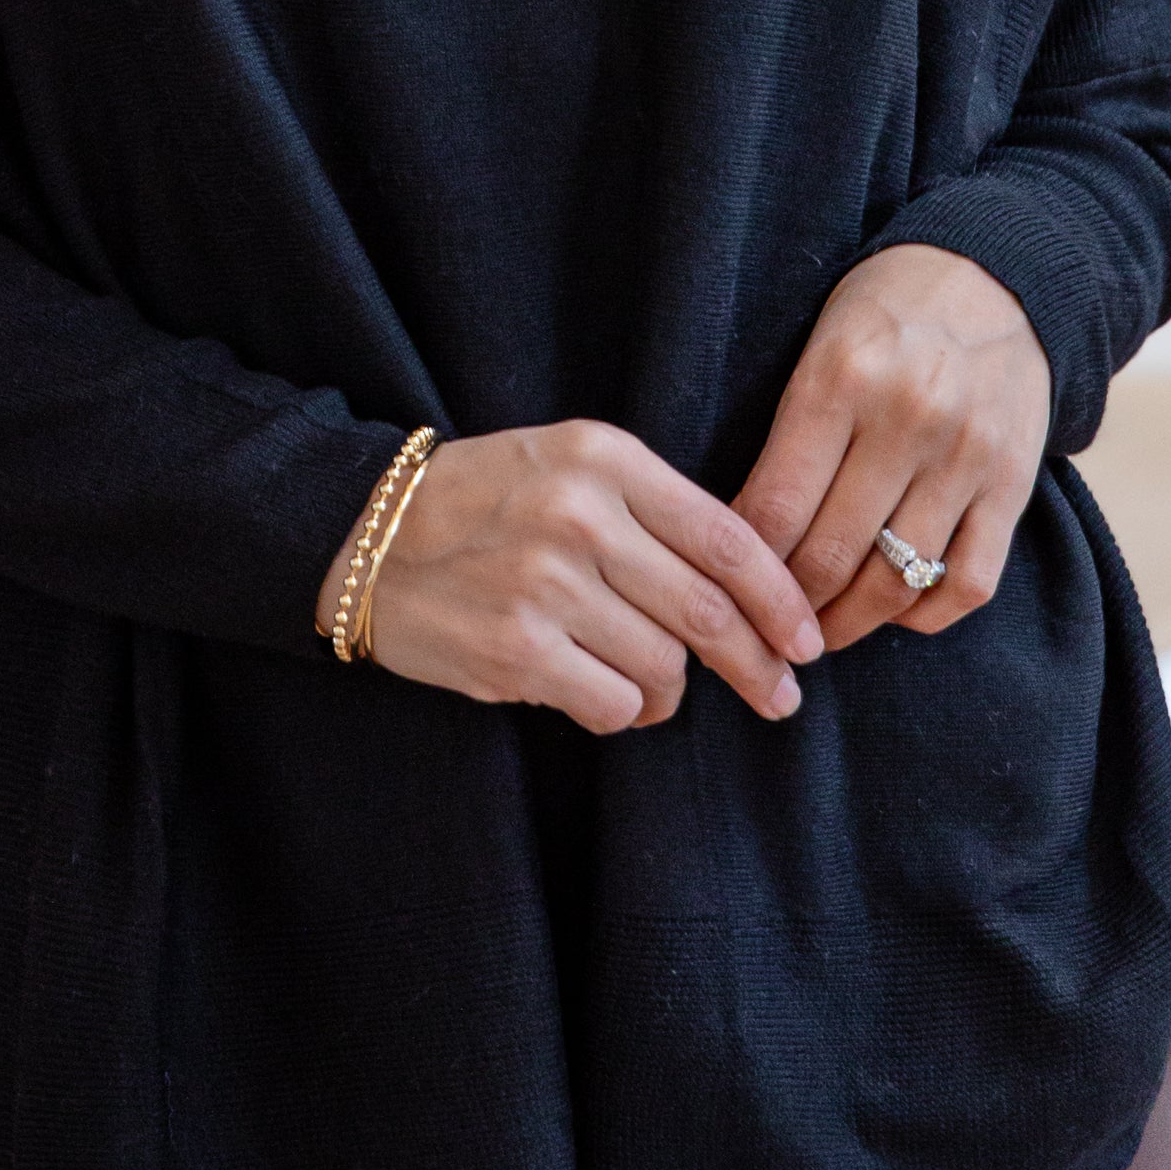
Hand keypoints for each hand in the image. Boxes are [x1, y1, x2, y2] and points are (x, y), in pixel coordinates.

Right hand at [320, 421, 825, 735]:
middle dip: (757, 665)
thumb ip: (655, 513)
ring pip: (664, 665)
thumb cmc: (484, 504)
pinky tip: (599, 694)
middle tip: (781, 696)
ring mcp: (545, 583)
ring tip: (649, 686)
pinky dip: (622, 711)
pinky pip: (613, 703)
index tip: (806, 639)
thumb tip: (752, 596)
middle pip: (708, 610)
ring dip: (669, 690)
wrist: (364, 534)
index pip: (727, 537)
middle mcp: (579, 514)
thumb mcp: (569, 467)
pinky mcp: (515, 648)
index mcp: (605, 458)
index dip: (781, 600)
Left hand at [733, 246, 1051, 656]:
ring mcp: (967, 456)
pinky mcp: (1014, 483)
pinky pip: (967, 583)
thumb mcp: (819, 345)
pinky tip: (893, 609)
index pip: (776, 507)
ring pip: (896, 582)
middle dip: (786, 609)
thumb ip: (789, 433)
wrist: (997, 273)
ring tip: (818, 632)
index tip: (725, 587)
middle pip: (830, 556)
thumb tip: (739, 537)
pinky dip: (924, 615)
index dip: (742, 567)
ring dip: (848, 624)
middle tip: (764, 627)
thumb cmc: (886, 312)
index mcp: (842, 378)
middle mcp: (908, 418)